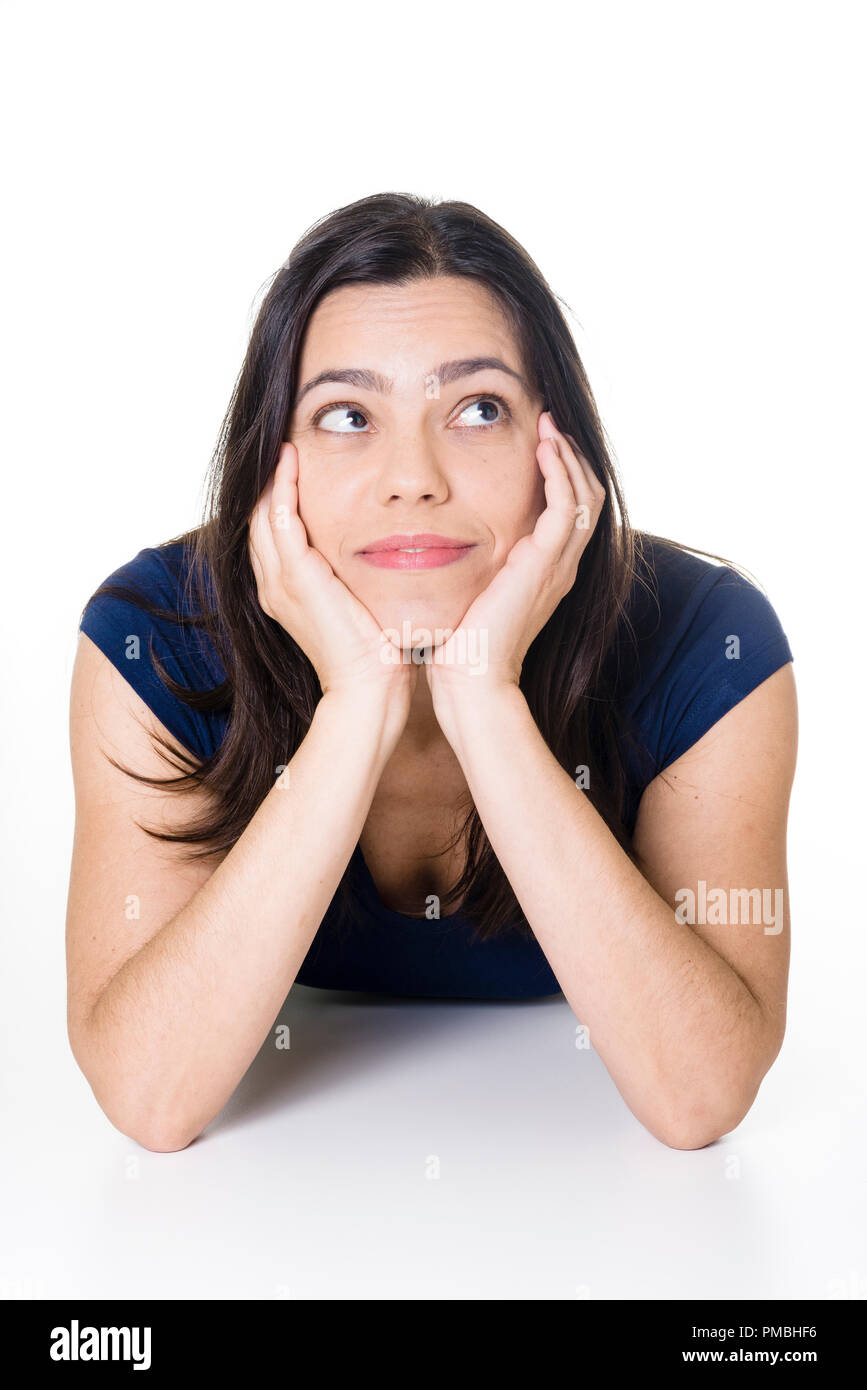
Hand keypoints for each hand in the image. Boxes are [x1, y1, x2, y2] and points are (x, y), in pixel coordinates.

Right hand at [248, 442, 418, 713]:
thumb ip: (354, 578)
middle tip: (283, 444)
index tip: (293, 464)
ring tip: (284, 444)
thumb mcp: (358, 603)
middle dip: (269, 480)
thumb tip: (378, 553)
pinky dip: (283, 486)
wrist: (370, 687)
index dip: (277, 496)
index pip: (272, 532)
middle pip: (258, 518)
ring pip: (262, 513)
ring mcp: (280, 582)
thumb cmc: (376, 652)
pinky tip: (291, 460)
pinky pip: (280, 519)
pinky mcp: (296, 578)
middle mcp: (273, 585)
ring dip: (272, 476)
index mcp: (286, 592)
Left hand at [424, 410, 605, 712]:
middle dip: (572, 456)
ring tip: (550, 426)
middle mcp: (561, 566)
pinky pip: (566, 506)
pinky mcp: (545, 563)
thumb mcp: (474, 591)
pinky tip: (544, 450)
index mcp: (547, 571)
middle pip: (588, 496)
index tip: (542, 441)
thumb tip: (449, 538)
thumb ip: (478, 564)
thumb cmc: (462, 643)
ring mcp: (558, 565)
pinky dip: (559, 473)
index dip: (563, 473)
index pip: (571, 510)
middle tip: (552, 423)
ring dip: (568, 455)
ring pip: (584, 495)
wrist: (471, 679)